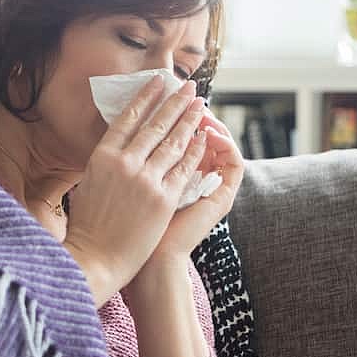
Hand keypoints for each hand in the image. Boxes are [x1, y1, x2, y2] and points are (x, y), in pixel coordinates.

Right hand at [62, 75, 211, 300]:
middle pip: (155, 125)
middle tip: (188, 87)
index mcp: (101, 157)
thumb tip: (116, 147)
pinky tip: (203, 137)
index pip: (128, 118)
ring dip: (189, 120)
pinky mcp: (163, 199)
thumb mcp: (86, 184)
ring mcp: (145, 180)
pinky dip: (195, 151)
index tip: (158, 83)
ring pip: (173, 142)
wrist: (96, 258)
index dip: (146, 98)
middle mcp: (124, 163)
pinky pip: (184, 168)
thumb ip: (104, 163)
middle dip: (175, 102)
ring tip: (200, 105)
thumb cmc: (87, 226)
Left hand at [121, 112, 244, 302]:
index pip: (181, 138)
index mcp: (177, 178)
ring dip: (211, 122)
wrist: (149, 265)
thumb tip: (122, 131)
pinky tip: (210, 130)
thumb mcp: (130, 187)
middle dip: (192, 112)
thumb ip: (134, 162)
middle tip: (185, 92)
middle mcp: (198, 182)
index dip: (174, 115)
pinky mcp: (223, 198)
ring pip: (221, 145)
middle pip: (202, 137)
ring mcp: (213, 189)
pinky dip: (224, 143)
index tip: (162, 95)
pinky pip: (233, 162)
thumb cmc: (129, 233)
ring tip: (199, 106)